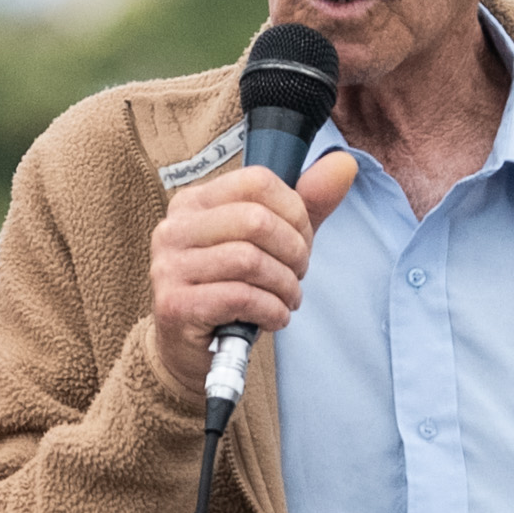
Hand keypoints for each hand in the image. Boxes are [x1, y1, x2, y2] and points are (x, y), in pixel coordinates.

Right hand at [146, 149, 364, 401]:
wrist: (191, 349)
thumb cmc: (233, 288)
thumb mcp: (271, 243)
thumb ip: (306, 204)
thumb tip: (344, 163)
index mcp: (194, 201)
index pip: (256, 182)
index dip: (294, 212)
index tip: (302, 241)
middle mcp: (174, 228)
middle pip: (256, 220)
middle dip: (294, 252)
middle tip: (298, 275)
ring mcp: (169, 267)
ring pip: (249, 260)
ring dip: (285, 286)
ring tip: (288, 299)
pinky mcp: (174, 304)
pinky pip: (240, 297)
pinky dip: (271, 310)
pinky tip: (274, 317)